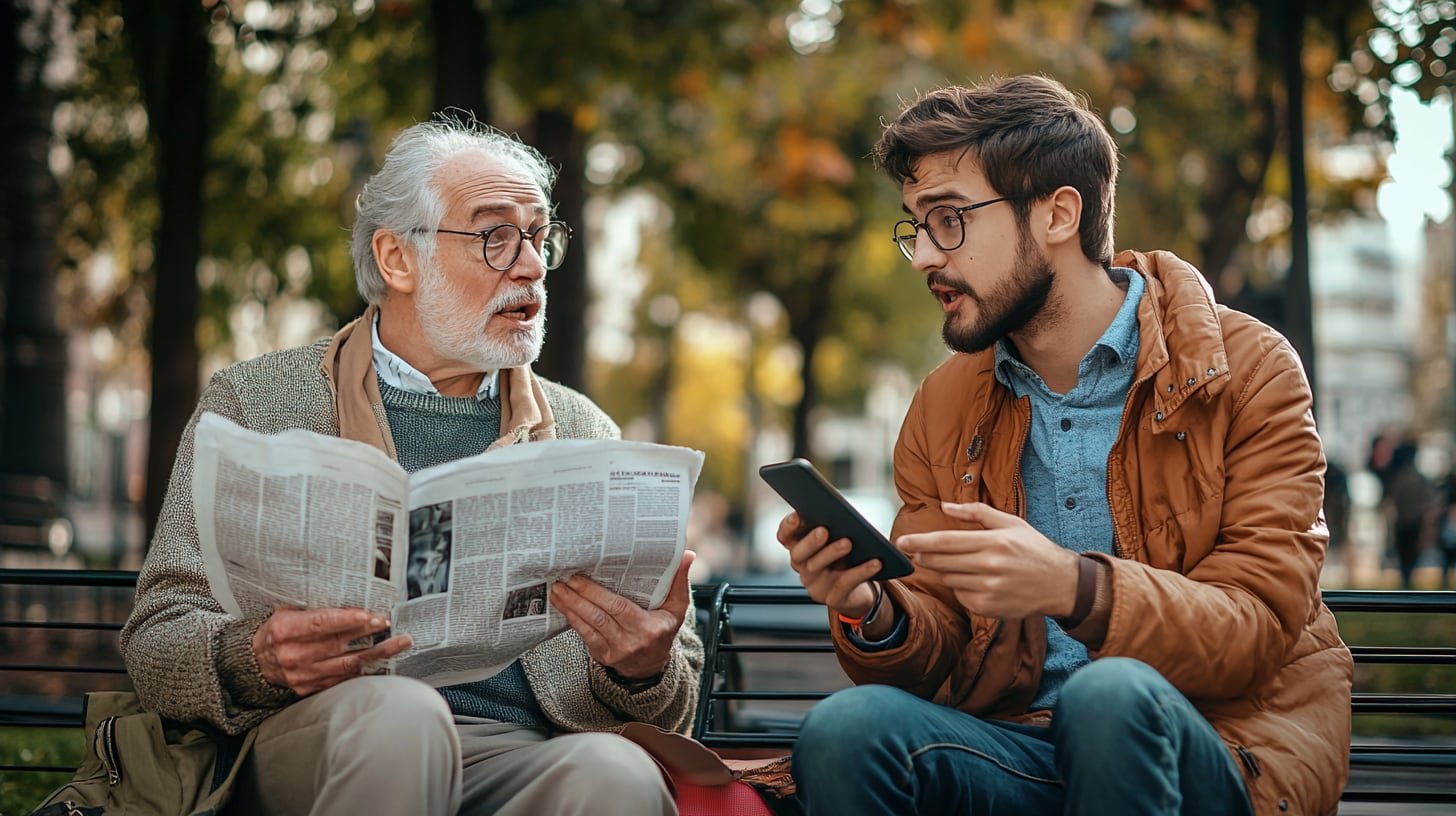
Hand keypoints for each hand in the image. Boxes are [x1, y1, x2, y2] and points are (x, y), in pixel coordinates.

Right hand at [252, 607, 412, 696]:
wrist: (254, 663)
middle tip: (389, 623)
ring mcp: (303, 675)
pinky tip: (382, 660)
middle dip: (368, 632)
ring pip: (348, 664)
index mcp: (285, 630)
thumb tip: (347, 597)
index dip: (346, 620)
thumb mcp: (285, 612)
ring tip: (399, 642)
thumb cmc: (275, 633)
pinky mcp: (311, 688)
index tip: (368, 615)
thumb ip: (312, 607)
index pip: (320, 624)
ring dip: (377, 653)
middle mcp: (294, 654)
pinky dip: (364, 668)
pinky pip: (343, 678)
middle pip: (338, 643)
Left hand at [550, 550, 694, 679]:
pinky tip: (561, 604)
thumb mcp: (677, 609)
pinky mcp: (600, 654)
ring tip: (557, 589)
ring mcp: (613, 650)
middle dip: (578, 597)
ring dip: (569, 607)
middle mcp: (630, 641)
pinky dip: (570, 618)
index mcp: (649, 628)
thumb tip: (687, 554)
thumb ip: (679, 581)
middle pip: (599, 616)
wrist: (651, 667)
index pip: (619, 609)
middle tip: (563, 579)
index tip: (579, 579)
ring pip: (587, 626)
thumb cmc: (663, 631)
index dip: (596, 594)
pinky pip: (583, 635)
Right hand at [777, 512, 878, 618]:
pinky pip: (845, 583)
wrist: (860, 593)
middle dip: (810, 542)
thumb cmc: (850, 558)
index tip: (797, 515)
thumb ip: (836, 527)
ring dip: (832, 553)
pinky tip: (875, 562)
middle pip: (798, 554)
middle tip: (823, 530)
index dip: (787, 527)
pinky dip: (860, 571)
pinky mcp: (834, 598)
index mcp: (801, 548)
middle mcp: (803, 567)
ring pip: (818, 568)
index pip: (785, 537)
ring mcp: (816, 585)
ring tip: (848, 542)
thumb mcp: (840, 540)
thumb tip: (843, 514)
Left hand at [896, 502, 1079, 619]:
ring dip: (944, 571)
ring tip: (957, 563)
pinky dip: (960, 587)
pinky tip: (973, 579)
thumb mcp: (1010, 522)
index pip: (947, 541)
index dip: (920, 542)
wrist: (1060, 583)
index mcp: (994, 542)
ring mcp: (990, 590)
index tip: (902, 542)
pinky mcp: (989, 608)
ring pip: (949, 579)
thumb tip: (946, 506)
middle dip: (923, 557)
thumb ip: (976, 512)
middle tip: (912, 552)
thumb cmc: (1033, 548)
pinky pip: (961, 596)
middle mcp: (991, 566)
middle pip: (942, 562)